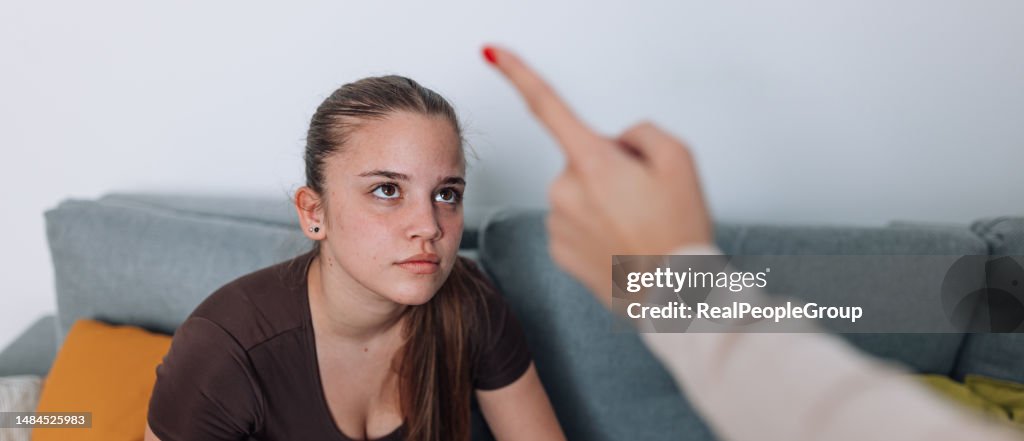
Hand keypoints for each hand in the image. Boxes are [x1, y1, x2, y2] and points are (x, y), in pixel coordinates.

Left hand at [483, 46, 713, 305]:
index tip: (492, 51)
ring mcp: (558, 222)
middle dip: (609, 170)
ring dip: (603, 202)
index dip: (518, 74)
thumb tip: (614, 143)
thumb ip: (640, 133)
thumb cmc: (679, 230)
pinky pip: (572, 223)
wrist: (675, 295)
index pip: (548, 106)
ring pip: (577, 194)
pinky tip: (618, 243)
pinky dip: (594, 229)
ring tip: (636, 227)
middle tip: (645, 201)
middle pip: (582, 160)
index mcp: (593, 161)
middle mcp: (565, 189)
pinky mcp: (557, 250)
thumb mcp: (680, 159)